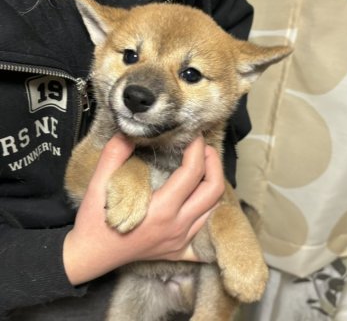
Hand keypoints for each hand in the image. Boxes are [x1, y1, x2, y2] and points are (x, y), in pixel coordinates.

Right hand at [63, 133, 223, 284]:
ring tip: (202, 167)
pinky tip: (202, 203)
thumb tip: (130, 133)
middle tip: (204, 148)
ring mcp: (180, 240)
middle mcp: (177, 226)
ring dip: (212, 184)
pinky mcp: (178, 251)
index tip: (194, 134)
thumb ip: (114, 155)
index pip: (193, 171)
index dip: (197, 148)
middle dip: (214, 163)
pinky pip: (206, 234)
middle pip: (213, 189)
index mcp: (161, 209)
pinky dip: (210, 215)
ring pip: (214, 209)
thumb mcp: (98, 184)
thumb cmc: (94, 220)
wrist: (91, 255)